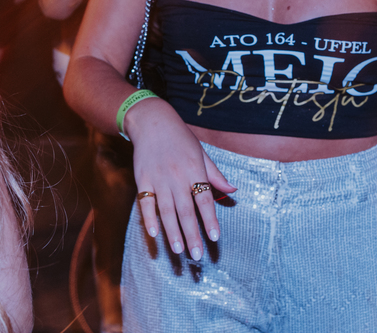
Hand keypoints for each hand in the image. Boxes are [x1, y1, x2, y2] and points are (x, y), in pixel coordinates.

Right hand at [127, 100, 237, 260]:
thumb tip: (233, 191)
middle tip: (196, 255)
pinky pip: (145, 202)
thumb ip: (215, 175)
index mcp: (195, 170)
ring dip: (172, 232)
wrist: (153, 122)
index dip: (210, 219)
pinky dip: (149, 218)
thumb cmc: (181, 139)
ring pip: (166, 210)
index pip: (204, 199)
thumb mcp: (202, 153)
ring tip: (179, 250)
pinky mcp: (142, 179)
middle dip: (192, 234)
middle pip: (185, 210)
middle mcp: (177, 176)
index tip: (214, 237)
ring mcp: (158, 179)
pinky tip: (154, 234)